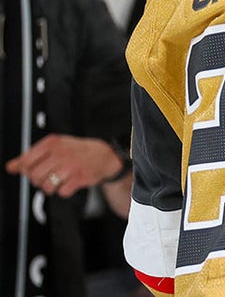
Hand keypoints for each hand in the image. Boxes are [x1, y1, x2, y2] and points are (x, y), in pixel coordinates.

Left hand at [4, 134, 122, 197]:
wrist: (104, 156)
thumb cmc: (77, 152)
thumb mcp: (54, 148)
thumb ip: (30, 157)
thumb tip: (10, 167)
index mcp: (52, 143)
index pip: (26, 162)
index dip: (27, 171)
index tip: (35, 171)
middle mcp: (60, 153)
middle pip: (34, 176)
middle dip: (39, 181)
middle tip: (49, 177)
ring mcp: (70, 165)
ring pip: (46, 186)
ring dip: (51, 188)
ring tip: (59, 181)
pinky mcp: (79, 178)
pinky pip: (61, 192)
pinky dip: (64, 191)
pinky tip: (69, 183)